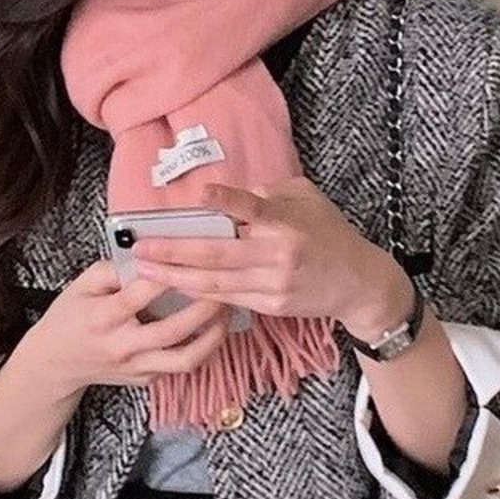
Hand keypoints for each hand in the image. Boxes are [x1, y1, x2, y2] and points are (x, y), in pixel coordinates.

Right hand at [21, 260, 232, 398]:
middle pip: (171, 330)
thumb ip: (111, 269)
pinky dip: (202, 347)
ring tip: (227, 312)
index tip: (187, 257)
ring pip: (185, 359)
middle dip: (202, 307)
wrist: (56, 363)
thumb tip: (147, 255)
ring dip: (213, 336)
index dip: (164, 277)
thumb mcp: (80, 285)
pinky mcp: (146, 380)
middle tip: (222, 285)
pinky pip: (180, 366)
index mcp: (101, 318)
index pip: (136, 296)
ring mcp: (136, 368)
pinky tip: (212, 327)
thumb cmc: (70, 318)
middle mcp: (121, 347)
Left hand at [131, 177, 414, 334]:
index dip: (226, 201)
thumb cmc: (329, 232)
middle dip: (174, 251)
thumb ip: (267, 193)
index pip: (252, 208)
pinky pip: (227, 299)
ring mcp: (273, 283)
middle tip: (141, 247)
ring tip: (145, 270)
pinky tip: (175, 287)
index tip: (201, 195)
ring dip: (176, 277)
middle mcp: (277, 253)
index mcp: (286, 221)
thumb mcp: (306, 197)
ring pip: (215, 282)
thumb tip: (226, 196)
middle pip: (217, 252)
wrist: (358, 282)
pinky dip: (199, 293)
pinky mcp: (271, 305)